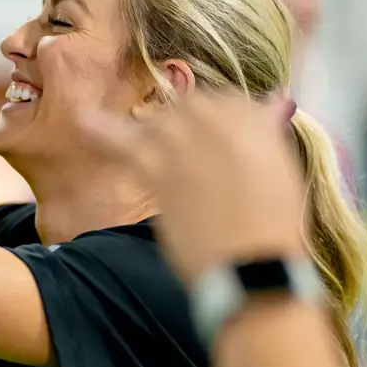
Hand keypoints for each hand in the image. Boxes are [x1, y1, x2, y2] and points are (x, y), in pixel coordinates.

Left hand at [83, 92, 306, 285]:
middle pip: (188, 108)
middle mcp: (218, 120)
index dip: (214, 123)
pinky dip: (100, 130)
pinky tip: (83, 120)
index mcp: (253, 120)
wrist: (253, 264)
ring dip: (148, 132)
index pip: (223, 103)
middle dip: (183, 127)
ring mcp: (185, 140)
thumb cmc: (275, 229)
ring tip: (146, 149)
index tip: (211, 140)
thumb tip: (276, 102)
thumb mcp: (283, 172)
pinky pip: (121, 142)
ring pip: (157, 123)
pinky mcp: (158, 167)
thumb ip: (266, 135)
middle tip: (183, 156)